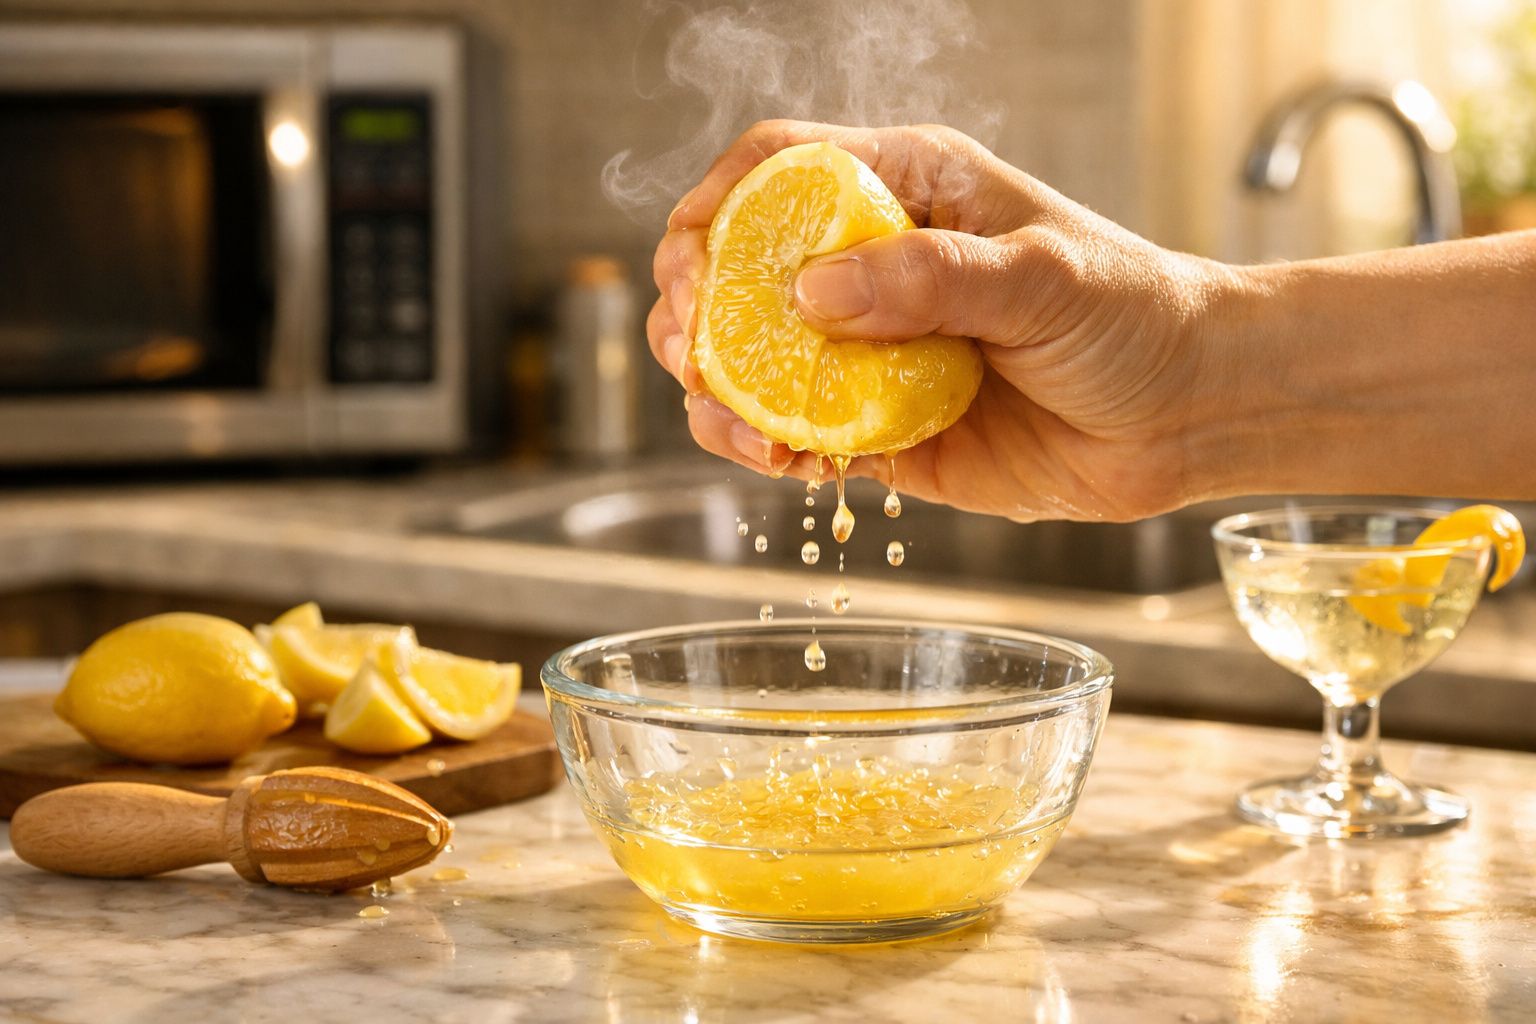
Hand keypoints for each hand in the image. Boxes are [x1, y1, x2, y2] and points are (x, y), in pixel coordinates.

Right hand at [649, 119, 1233, 521]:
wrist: (1185, 415)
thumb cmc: (1134, 315)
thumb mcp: (1044, 275)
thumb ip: (931, 277)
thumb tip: (810, 294)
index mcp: (907, 189)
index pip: (778, 168)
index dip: (716, 205)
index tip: (691, 262)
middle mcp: (874, 265)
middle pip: (740, 266)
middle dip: (696, 307)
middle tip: (695, 352)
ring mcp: (871, 349)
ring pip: (753, 358)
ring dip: (720, 389)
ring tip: (735, 422)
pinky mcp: (881, 427)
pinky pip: (799, 432)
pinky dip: (770, 448)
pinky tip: (781, 460)